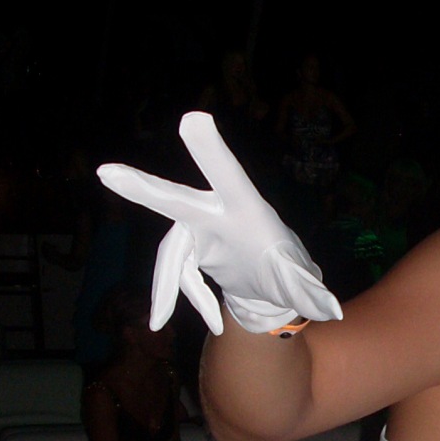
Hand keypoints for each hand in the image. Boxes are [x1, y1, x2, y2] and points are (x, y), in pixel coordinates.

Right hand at [98, 113, 341, 336]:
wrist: (270, 288)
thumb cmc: (286, 272)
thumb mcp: (299, 282)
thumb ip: (311, 293)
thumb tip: (332, 310)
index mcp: (245, 208)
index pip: (227, 175)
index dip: (211, 152)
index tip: (194, 119)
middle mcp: (216, 211)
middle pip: (176, 201)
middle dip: (144, 188)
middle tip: (107, 172)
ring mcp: (198, 229)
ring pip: (170, 256)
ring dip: (165, 289)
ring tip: (158, 322)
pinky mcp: (189, 248)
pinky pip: (176, 275)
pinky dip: (177, 298)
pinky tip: (205, 322)